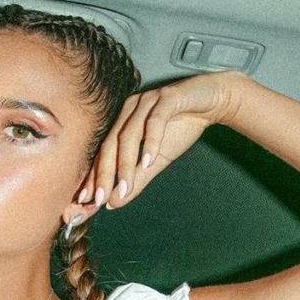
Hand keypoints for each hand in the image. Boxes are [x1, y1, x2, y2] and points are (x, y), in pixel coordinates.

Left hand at [80, 70, 247, 208]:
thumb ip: (136, 179)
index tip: (88, 199)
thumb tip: (113, 202)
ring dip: (126, 162)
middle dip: (104, 173)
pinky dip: (151, 142)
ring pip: (129, 134)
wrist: (212, 101)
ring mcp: (147, 101)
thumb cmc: (181, 127)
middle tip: (99, 197)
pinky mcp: (167, 98)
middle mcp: (129, 109)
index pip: (103, 151)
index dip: (94, 175)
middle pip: (111, 143)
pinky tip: (149, 160)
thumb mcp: (156, 159)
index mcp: (122, 121)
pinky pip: (155, 121)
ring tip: (125, 186)